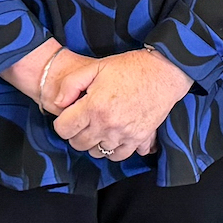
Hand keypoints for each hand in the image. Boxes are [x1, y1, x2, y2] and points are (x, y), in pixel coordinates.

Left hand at [52, 49, 191, 159]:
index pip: (63, 130)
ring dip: (94, 143)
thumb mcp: (95, 67)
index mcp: (94, 107)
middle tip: (84, 120)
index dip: (63, 122)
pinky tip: (115, 136)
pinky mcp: (139, 139)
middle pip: (78, 144)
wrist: (164, 72)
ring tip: (100, 127)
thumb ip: (71, 84)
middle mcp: (107, 125)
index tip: (71, 114)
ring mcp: (124, 135)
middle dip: (76, 133)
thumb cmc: (130, 67)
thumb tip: (58, 103)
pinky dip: (114, 149)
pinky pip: (119, 155)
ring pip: (97, 153)